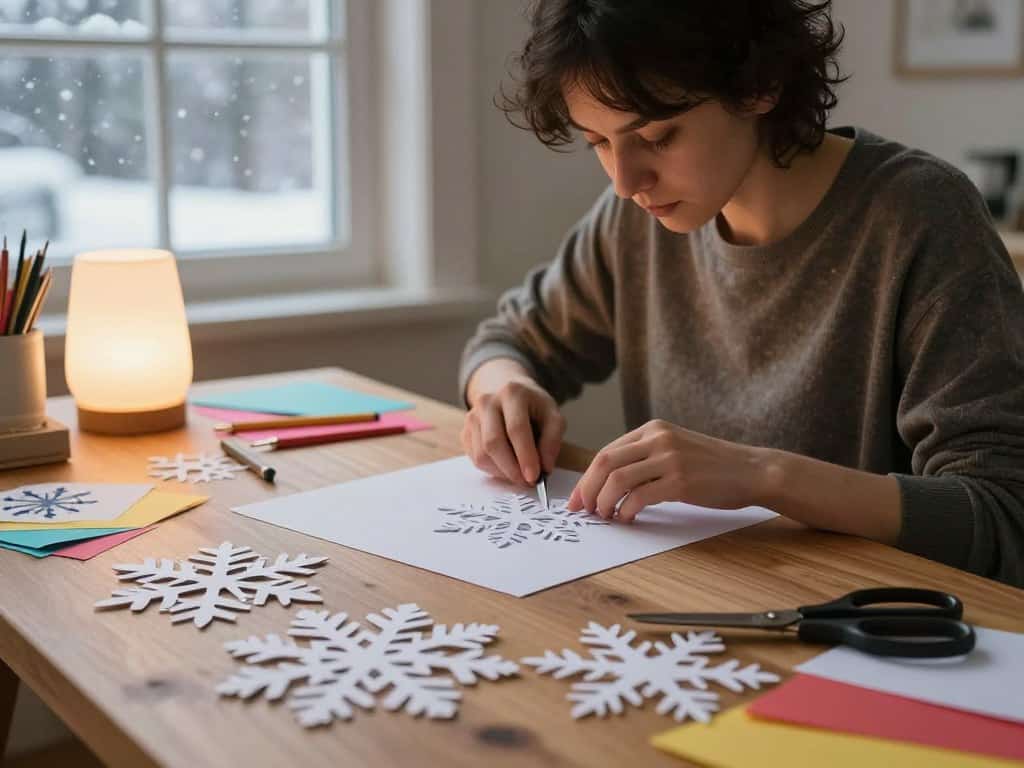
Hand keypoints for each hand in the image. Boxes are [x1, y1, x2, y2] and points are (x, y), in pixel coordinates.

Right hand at [462, 363, 565, 484]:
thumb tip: (544, 467)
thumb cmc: (533, 407)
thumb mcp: (553, 416)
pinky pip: (476, 458)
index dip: (525, 455)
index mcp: (512, 393)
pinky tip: (508, 466)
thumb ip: (552, 440)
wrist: (508, 394)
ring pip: (482, 454)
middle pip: (493, 443)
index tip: (534, 476)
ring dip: (503, 472)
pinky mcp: (465, 431)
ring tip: (520, 474)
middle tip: (527, 482)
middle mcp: (487, 402)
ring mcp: (472, 417)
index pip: (516, 428)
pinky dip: (493, 469)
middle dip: (511, 469)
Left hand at [566, 419, 767, 521]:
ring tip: (606, 517)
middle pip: (605, 464)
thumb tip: (607, 483)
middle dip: (587, 490)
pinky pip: (640, 497)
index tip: (578, 499)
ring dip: (604, 503)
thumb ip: (645, 456)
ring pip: (618, 480)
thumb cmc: (712, 465)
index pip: (607, 452)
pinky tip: (628, 518)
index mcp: (653, 429)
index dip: (586, 478)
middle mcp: (658, 439)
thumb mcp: (675, 448)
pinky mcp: (681, 481)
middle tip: (583, 511)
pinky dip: (626, 511)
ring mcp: (670, 459)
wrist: (751, 470)